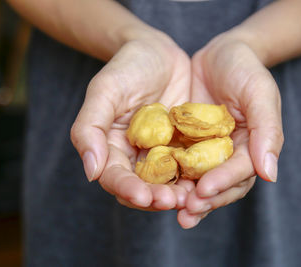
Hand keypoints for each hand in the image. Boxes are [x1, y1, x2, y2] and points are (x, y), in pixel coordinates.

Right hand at [71, 32, 194, 210]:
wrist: (158, 52)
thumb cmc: (127, 67)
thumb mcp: (104, 91)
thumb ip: (90, 128)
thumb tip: (91, 171)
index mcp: (112, 148)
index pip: (115, 177)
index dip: (127, 189)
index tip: (143, 196)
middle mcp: (137, 156)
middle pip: (143, 188)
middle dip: (157, 198)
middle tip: (174, 201)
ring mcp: (163, 153)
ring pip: (169, 183)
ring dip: (180, 193)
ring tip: (193, 197)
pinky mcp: (184, 147)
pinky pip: (191, 166)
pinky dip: (198, 176)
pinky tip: (210, 178)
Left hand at [177, 32, 283, 227]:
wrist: (219, 54)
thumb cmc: (245, 70)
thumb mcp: (260, 93)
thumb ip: (267, 130)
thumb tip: (270, 174)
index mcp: (251, 148)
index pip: (241, 172)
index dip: (224, 182)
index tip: (205, 189)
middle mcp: (229, 156)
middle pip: (220, 186)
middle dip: (204, 200)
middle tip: (185, 212)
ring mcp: (205, 153)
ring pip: (198, 182)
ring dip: (185, 198)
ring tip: (170, 208)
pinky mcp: (185, 146)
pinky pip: (177, 165)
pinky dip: (169, 178)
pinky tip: (154, 188)